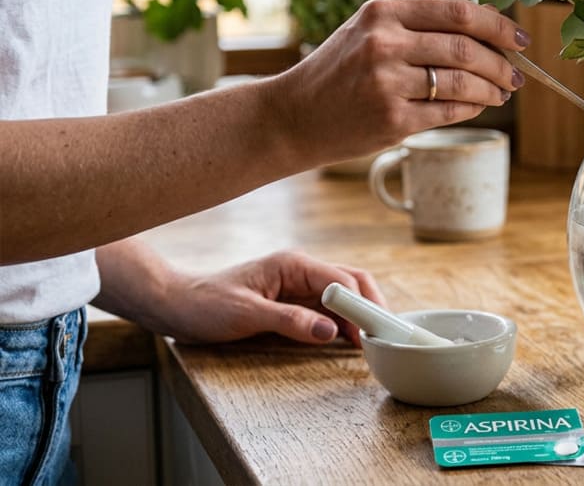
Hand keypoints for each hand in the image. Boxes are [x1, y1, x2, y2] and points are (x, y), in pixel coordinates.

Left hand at [163, 251, 385, 345]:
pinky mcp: (293, 301)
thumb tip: (330, 332)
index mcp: (293, 264)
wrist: (175, 305)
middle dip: (371, 307)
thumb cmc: (204, 304)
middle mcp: (301, 270)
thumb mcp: (246, 314)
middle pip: (352, 282)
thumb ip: (290, 321)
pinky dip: (343, 324)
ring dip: (359, 317)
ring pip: (344, 297)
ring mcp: (298, 285)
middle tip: (385, 335)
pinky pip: (328, 309)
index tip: (377, 328)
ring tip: (372, 342)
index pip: (344, 280)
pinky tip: (348, 341)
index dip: (364, 304)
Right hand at [268, 0, 530, 165]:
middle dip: (502, 63)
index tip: (519, 39)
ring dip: (492, 89)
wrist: (293, 116)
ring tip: (502, 93)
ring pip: (463, 83)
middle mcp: (385, 43)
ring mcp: (388, 83)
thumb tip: (489, 28)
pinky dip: (472, 108)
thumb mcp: (369, 31)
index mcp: (383, 12)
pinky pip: (450, 112)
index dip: (498, 26)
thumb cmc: (339, 71)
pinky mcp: (393, 119)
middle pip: (467, 49)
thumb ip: (420, 24)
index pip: (458, 12)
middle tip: (518, 75)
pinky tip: (477, 106)